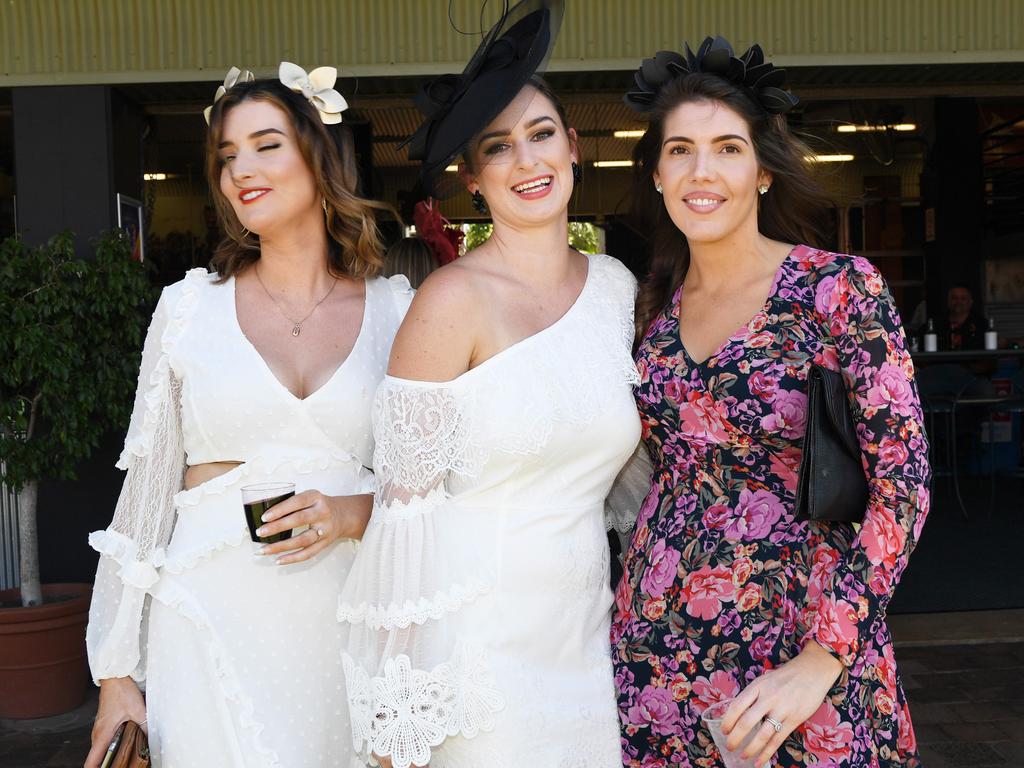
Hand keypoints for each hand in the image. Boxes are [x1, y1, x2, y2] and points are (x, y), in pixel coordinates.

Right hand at [84, 677, 146, 767]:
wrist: (115, 677)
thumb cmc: (122, 692)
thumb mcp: (138, 711)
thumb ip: (144, 727)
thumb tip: (151, 741)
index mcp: (102, 735)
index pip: (91, 762)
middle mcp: (97, 734)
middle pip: (96, 759)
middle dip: (107, 766)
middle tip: (123, 767)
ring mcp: (99, 729)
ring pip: (100, 750)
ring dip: (109, 756)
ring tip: (125, 760)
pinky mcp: (104, 724)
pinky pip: (104, 741)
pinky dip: (111, 747)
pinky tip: (125, 746)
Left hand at [256, 491, 372, 564]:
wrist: (343, 515)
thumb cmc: (318, 505)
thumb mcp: (309, 497)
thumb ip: (292, 503)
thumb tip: (265, 517)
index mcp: (316, 497)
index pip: (297, 502)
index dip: (280, 509)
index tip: (264, 517)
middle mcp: (323, 513)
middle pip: (299, 520)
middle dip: (277, 527)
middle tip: (260, 533)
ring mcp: (325, 530)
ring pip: (302, 540)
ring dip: (281, 546)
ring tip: (263, 550)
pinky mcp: (325, 543)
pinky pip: (308, 553)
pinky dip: (292, 558)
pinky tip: (278, 560)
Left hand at [721, 642, 843, 766]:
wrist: (811, 671)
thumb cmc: (784, 677)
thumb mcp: (764, 680)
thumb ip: (752, 695)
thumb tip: (736, 713)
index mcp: (757, 687)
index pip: (737, 706)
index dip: (728, 720)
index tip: (723, 730)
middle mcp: (768, 698)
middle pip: (747, 722)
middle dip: (735, 738)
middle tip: (729, 746)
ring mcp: (782, 709)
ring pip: (762, 734)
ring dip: (750, 748)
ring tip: (742, 756)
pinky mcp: (794, 719)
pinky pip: (778, 739)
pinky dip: (767, 753)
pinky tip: (760, 761)